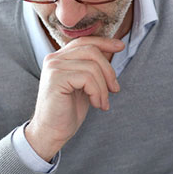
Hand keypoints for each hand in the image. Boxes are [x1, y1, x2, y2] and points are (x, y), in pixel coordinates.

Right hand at [25, 37, 124, 160]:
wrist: (52, 132)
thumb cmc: (68, 111)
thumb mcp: (85, 85)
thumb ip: (93, 68)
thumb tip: (113, 49)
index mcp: (60, 58)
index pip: (84, 41)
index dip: (104, 42)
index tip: (120, 46)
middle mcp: (54, 59)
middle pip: (91, 51)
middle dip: (109, 71)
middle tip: (115, 89)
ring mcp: (54, 67)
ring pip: (92, 67)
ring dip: (104, 87)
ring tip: (103, 103)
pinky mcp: (56, 78)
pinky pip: (87, 78)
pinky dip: (97, 92)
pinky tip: (96, 104)